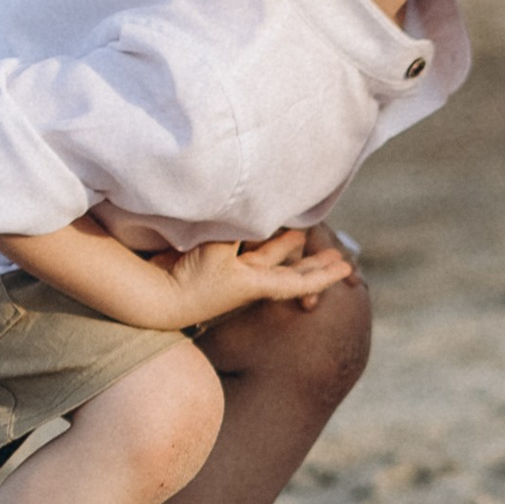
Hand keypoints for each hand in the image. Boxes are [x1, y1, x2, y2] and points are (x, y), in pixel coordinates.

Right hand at [162, 228, 357, 323]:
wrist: (157, 298)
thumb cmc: (192, 279)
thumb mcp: (218, 251)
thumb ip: (237, 228)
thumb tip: (253, 205)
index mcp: (256, 284)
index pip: (298, 280)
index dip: (323, 275)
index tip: (346, 269)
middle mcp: (249, 279)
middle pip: (289, 271)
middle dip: (313, 264)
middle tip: (339, 257)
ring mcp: (232, 273)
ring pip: (268, 257)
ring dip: (286, 247)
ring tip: (302, 233)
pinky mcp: (214, 263)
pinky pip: (245, 249)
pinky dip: (258, 238)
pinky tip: (261, 226)